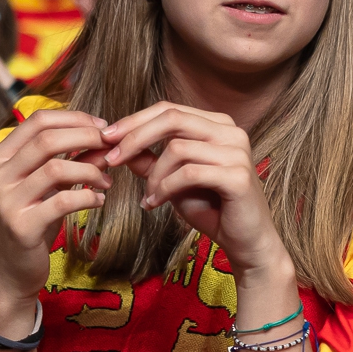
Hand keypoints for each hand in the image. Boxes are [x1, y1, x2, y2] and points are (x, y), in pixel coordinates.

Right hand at [0, 109, 111, 320]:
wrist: (11, 273)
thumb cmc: (32, 223)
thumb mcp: (46, 188)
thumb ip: (70, 161)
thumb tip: (104, 140)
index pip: (37, 121)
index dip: (74, 118)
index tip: (101, 126)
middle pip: (46, 139)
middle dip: (86, 137)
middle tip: (111, 147)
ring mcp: (6, 201)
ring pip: (56, 168)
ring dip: (90, 171)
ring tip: (107, 181)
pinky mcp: (21, 227)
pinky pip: (62, 201)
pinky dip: (88, 198)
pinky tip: (99, 201)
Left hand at [102, 104, 287, 280]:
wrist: (245, 242)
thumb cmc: (211, 209)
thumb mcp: (173, 180)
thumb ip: (151, 161)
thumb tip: (116, 145)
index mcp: (217, 125)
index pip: (169, 110)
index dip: (135, 121)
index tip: (107, 138)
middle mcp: (231, 131)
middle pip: (172, 118)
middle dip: (135, 137)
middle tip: (111, 158)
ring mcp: (237, 152)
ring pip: (177, 148)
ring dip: (153, 175)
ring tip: (147, 197)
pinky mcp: (238, 175)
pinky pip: (189, 173)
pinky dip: (164, 189)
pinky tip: (154, 204)